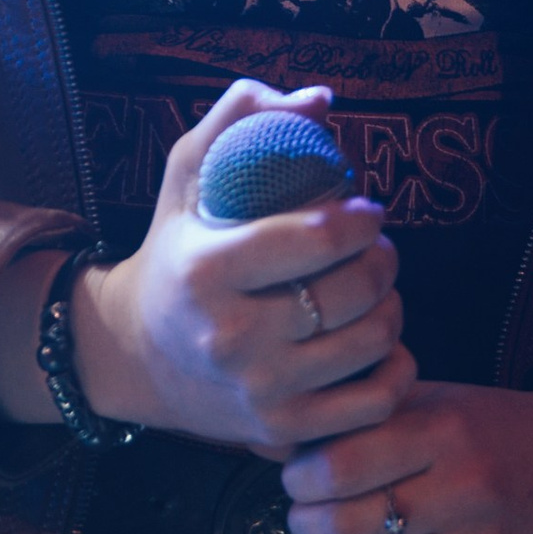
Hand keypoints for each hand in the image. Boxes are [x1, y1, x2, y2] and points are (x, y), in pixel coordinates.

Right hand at [0, 82, 412, 459]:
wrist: (136, 356)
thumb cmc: (174, 251)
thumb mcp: (186, 174)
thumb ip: (241, 116)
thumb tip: (321, 100)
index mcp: (205, 271)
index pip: (314, 241)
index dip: (360, 220)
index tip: (366, 211)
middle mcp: (229, 339)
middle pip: (352, 294)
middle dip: (382, 260)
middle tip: (376, 248)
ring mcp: (257, 392)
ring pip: (372, 344)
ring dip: (392, 307)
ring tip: (376, 290)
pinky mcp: (281, 432)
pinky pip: (375, 402)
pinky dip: (396, 367)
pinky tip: (382, 342)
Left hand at [278, 371, 532, 533]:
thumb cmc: (495, 429)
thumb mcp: (435, 401)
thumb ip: (362, 417)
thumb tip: (270, 438)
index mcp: (446, 432)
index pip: (338, 468)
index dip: (300, 480)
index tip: (299, 480)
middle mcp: (468, 490)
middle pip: (349, 529)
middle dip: (307, 529)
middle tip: (306, 521)